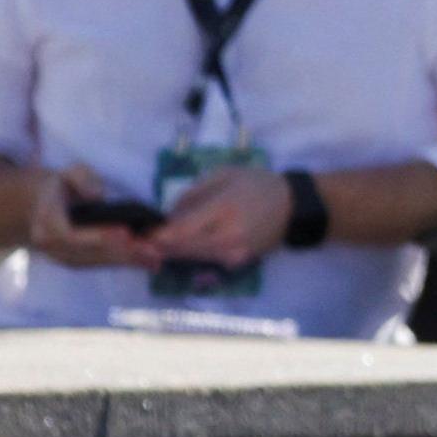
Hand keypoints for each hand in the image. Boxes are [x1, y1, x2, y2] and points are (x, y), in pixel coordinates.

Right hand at [24, 164, 161, 271]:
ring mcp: (63, 257)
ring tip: (156, 257)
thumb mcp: (67, 173)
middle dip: (122, 253)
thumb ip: (82, 179)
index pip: (71, 235)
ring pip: (97, 262)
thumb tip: (98, 195)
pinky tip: (151, 263)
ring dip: (128, 262)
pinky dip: (127, 264)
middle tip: (153, 250)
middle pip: (89, 253)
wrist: (41, 205)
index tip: (126, 233)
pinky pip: (102, 264)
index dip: (98, 236)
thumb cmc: (61, 186)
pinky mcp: (76, 263)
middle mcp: (50, 245)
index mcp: (45, 221)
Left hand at [148, 164, 293, 269]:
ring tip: (157, 244)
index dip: (157, 235)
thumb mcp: (224, 174)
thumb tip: (169, 214)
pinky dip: (190, 255)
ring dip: (172, 252)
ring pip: (192, 257)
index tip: (142, 233)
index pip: (181, 230)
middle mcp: (228, 236)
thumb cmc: (258, 185)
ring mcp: (234, 252)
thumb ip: (193, 193)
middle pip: (182, 248)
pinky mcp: (238, 262)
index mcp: (224, 209)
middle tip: (141, 241)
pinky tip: (182, 247)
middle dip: (160, 246)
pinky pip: (206, 260)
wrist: (295, 207)